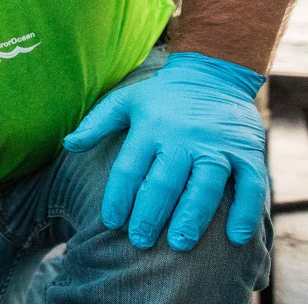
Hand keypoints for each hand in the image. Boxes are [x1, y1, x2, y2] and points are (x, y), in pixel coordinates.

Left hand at [62, 52, 266, 250]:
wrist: (212, 74)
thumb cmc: (161, 96)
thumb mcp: (125, 101)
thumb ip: (96, 124)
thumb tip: (68, 144)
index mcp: (150, 127)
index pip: (130, 168)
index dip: (118, 196)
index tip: (110, 221)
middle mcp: (183, 137)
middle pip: (165, 181)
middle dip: (150, 214)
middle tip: (139, 241)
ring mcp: (216, 146)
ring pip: (205, 186)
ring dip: (191, 217)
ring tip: (178, 244)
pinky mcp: (246, 152)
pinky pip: (250, 185)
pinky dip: (245, 212)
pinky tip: (234, 237)